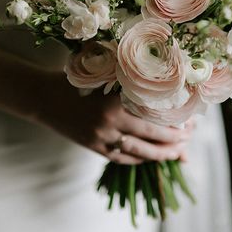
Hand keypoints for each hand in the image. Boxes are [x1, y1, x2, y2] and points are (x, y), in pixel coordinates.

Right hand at [37, 72, 193, 165]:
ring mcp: (101, 140)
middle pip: (151, 138)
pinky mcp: (94, 148)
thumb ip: (126, 76)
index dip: (174, 122)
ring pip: (139, 153)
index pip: (153, 116)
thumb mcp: (100, 72)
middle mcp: (109, 124)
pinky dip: (139, 159)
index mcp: (114, 103)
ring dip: (161, 154)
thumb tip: (159, 74)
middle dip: (174, 141)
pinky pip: (122, 158)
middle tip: (189, 138)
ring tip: (178, 153)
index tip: (190, 121)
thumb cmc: (73, 78)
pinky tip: (151, 157)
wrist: (41, 97)